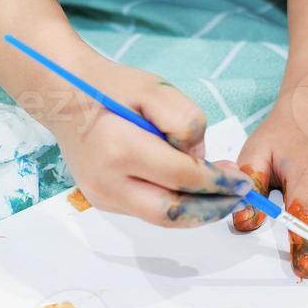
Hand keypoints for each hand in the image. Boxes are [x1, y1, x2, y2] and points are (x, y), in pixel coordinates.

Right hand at [43, 60, 252, 227]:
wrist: (64, 99)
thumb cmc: (111, 89)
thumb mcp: (156, 89)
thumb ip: (186, 121)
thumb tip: (200, 159)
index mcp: (121, 149)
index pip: (182, 177)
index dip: (218, 183)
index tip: (242, 181)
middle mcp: (107, 181)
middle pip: (171, 212)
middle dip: (211, 210)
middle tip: (237, 197)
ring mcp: (101, 196)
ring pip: (160, 218)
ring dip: (195, 211)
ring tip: (219, 193)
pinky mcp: (102, 201)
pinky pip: (146, 211)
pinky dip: (174, 204)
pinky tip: (190, 188)